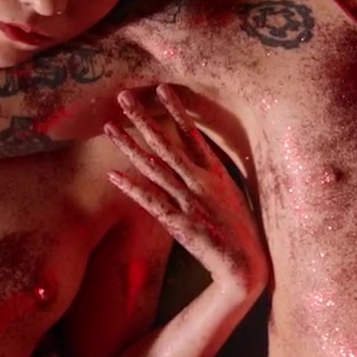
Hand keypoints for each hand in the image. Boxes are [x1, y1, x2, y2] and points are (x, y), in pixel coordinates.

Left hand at [106, 85, 268, 295]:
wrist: (246, 266)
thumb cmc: (242, 232)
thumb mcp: (234, 197)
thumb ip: (216, 178)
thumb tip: (200, 162)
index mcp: (217, 173)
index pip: (193, 133)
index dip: (176, 110)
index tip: (162, 89)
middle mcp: (201, 181)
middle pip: (166, 143)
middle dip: (143, 119)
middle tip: (123, 97)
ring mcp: (189, 201)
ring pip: (153, 167)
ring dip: (129, 146)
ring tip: (110, 127)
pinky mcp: (179, 223)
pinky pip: (151, 201)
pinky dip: (133, 188)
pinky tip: (114, 175)